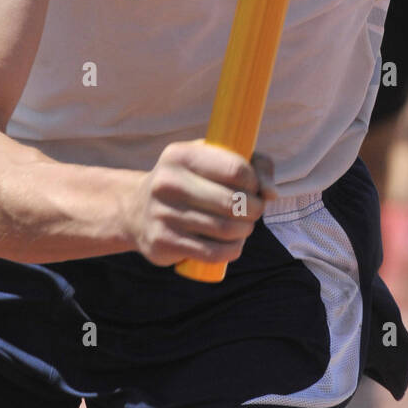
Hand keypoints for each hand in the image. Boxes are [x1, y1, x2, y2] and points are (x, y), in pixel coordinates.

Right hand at [124, 140, 275, 267]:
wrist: (137, 209)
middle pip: (233, 203)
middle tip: (253, 212)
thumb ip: (253, 166)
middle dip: (254, 210)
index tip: (254, 189)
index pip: (235, 170)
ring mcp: (162, 214)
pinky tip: (234, 244)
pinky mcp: (162, 242)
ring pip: (225, 229)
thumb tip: (271, 194)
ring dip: (245, 231)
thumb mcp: (214, 160)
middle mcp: (167, 182)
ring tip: (244, 227)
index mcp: (180, 155)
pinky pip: (212, 252)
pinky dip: (232, 250)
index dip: (254, 183)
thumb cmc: (189, 181)